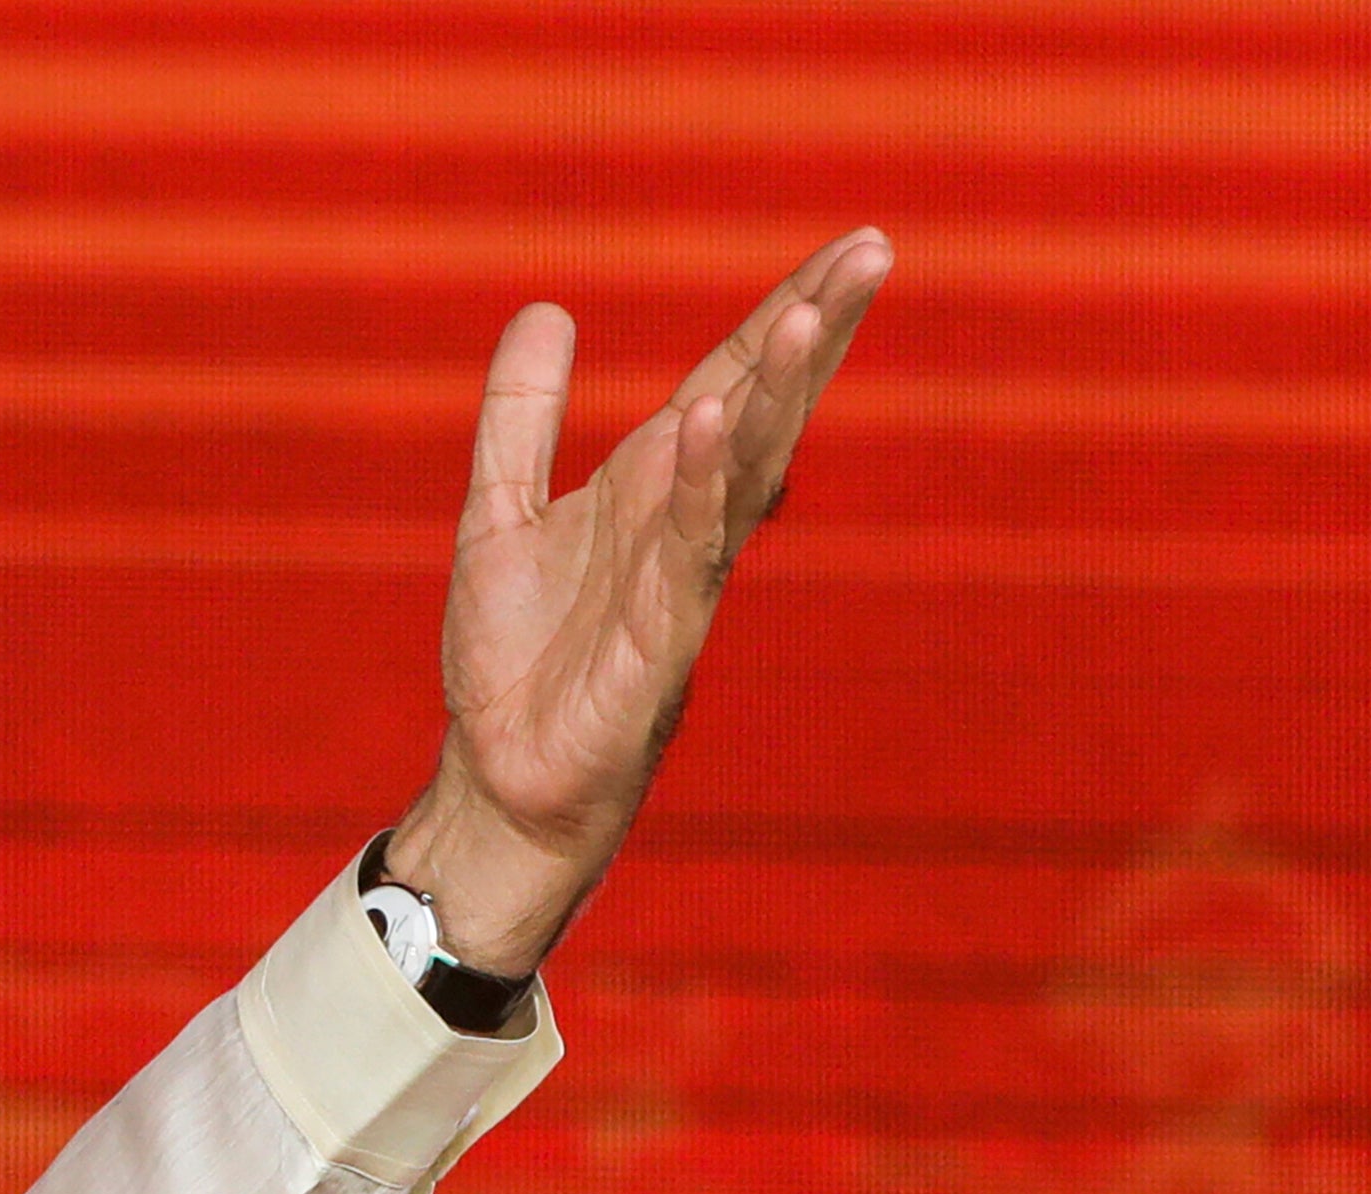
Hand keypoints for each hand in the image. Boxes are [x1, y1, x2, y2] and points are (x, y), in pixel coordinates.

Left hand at [394, 228, 890, 979]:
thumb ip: (522, 416)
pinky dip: (702, 483)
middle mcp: (686, 519)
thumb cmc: (516, 654)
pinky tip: (714, 419)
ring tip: (808, 314)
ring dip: (778, 393)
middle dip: (816, 332)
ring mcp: (682, 575)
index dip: (789, 313)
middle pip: (766, 408)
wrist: (499, 771)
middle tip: (872, 252)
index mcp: (657, 484)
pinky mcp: (660, 634)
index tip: (854, 246)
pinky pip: (689, 546)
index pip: (737, 379)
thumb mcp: (498, 509)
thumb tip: (548, 310)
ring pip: (747, 468)